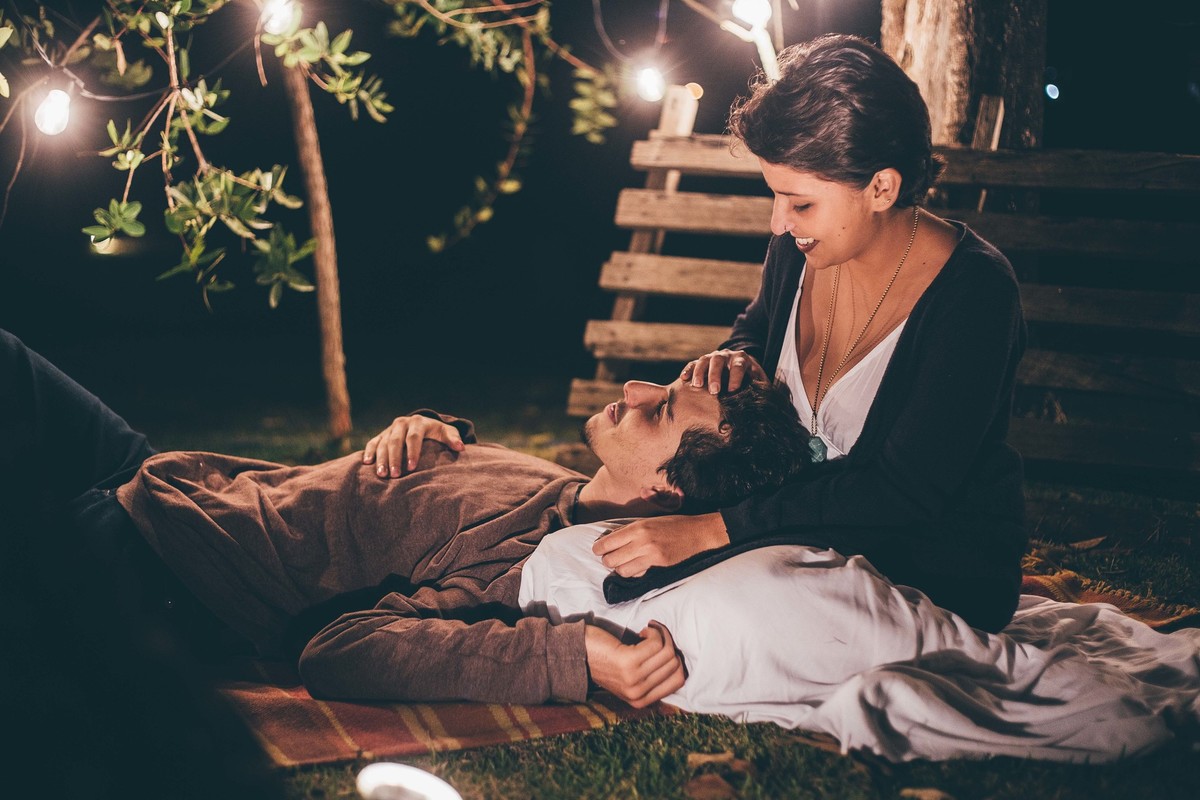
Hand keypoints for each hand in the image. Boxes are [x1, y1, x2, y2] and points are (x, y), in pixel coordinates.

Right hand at [362, 415, 464, 476]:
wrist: (421, 424)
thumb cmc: (436, 433)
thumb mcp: (446, 432)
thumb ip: (453, 438)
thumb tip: (461, 447)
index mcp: (418, 422)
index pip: (414, 437)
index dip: (412, 452)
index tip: (412, 467)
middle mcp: (402, 423)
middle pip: (395, 441)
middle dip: (394, 458)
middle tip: (395, 475)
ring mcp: (389, 429)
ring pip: (383, 443)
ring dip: (381, 459)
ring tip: (382, 475)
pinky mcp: (381, 435)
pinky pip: (373, 442)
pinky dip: (369, 451)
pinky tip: (367, 463)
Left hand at [584, 622, 685, 707]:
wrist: (576, 652)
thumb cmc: (605, 660)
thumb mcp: (629, 678)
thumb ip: (650, 678)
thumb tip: (677, 662)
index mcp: (641, 700)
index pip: (679, 680)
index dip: (677, 660)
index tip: (664, 647)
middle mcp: (639, 693)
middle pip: (675, 664)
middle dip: (669, 644)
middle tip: (655, 635)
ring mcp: (634, 679)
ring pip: (668, 652)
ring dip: (661, 635)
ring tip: (648, 632)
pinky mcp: (628, 663)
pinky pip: (656, 644)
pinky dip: (653, 632)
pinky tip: (642, 630)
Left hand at [592, 513, 729, 576]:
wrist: (698, 532)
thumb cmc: (674, 525)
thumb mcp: (650, 521)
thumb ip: (631, 531)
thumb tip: (611, 540)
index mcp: (637, 526)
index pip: (607, 542)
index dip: (598, 549)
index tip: (598, 551)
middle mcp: (641, 539)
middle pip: (610, 558)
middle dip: (607, 560)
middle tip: (611, 559)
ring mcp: (650, 553)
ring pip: (620, 569)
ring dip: (619, 569)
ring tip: (624, 564)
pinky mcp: (658, 564)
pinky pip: (636, 573)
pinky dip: (633, 572)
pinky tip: (637, 567)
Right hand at [680, 349, 766, 393]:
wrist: (741, 365)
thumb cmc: (750, 378)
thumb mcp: (758, 380)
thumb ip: (761, 388)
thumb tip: (765, 402)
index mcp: (741, 359)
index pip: (738, 366)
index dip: (735, 378)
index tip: (732, 391)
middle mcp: (726, 356)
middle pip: (719, 361)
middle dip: (716, 375)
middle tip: (714, 391)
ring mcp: (712, 357)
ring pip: (704, 360)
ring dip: (700, 372)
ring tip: (697, 386)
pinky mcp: (702, 362)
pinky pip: (693, 363)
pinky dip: (688, 370)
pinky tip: (683, 379)